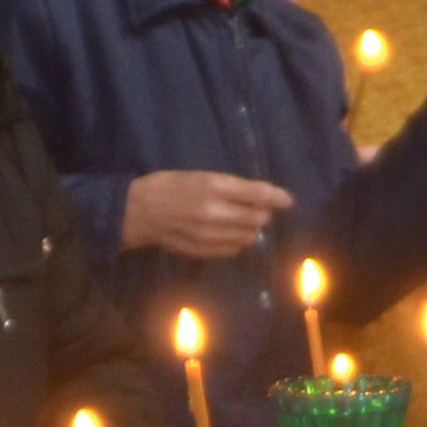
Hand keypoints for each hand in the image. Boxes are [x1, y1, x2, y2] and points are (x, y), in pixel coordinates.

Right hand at [123, 168, 288, 255]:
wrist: (137, 212)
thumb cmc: (168, 186)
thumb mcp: (199, 176)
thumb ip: (229, 187)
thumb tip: (259, 198)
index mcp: (213, 186)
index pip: (257, 194)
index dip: (277, 197)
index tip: (288, 201)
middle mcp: (215, 212)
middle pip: (257, 219)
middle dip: (262, 214)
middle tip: (256, 209)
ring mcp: (209, 235)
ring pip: (247, 237)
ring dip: (250, 229)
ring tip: (239, 221)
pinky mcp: (203, 250)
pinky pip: (232, 250)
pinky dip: (236, 242)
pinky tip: (226, 234)